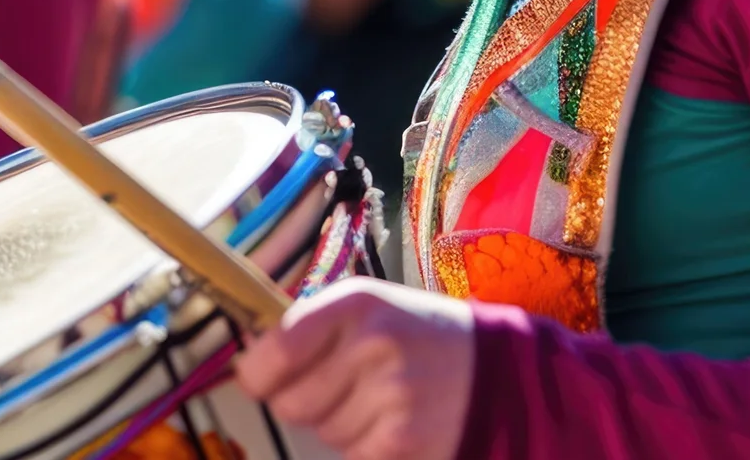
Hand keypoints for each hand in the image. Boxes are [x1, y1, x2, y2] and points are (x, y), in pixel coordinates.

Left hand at [236, 277, 475, 459]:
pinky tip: (394, 423)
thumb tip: (250, 362)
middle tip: (337, 389)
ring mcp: (391, 394)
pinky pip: (353, 455)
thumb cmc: (418, 337)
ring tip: (378, 401)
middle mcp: (372, 345)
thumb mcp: (370, 308)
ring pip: (323, 433)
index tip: (261, 380)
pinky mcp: (405, 440)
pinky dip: (366, 447)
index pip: (275, 351)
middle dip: (304, 403)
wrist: (498, 371)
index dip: (257, 374)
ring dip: (340, 425)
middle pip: (292, 403)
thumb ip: (312, 329)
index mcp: (355, 304)